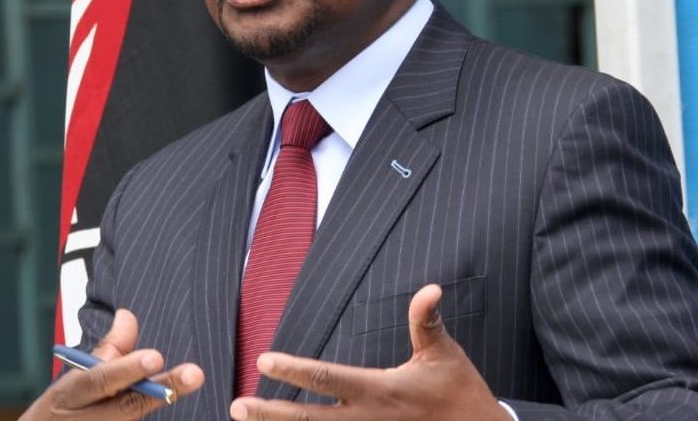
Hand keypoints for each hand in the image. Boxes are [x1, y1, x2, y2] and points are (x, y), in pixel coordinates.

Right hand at [21, 309, 203, 419]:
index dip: (128, 369)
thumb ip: (109, 348)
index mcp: (72, 394)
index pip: (101, 380)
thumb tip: (128, 315)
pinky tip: (172, 392)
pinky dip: (152, 408)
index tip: (155, 357)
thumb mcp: (75, 376)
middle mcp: (87, 420)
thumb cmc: (65, 406)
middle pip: (130, 406)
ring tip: (188, 379)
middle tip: (195, 374)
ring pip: (135, 418)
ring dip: (162, 398)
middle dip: (165, 389)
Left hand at [229, 284, 509, 419]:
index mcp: (381, 390)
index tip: (264, 361)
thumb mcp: (444, 354)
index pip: (329, 379)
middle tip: (237, 405)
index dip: (295, 370)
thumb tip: (430, 289)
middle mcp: (368, 420)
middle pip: (309, 418)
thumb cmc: (460, 394)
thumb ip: (426, 322)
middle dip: (271, 413)